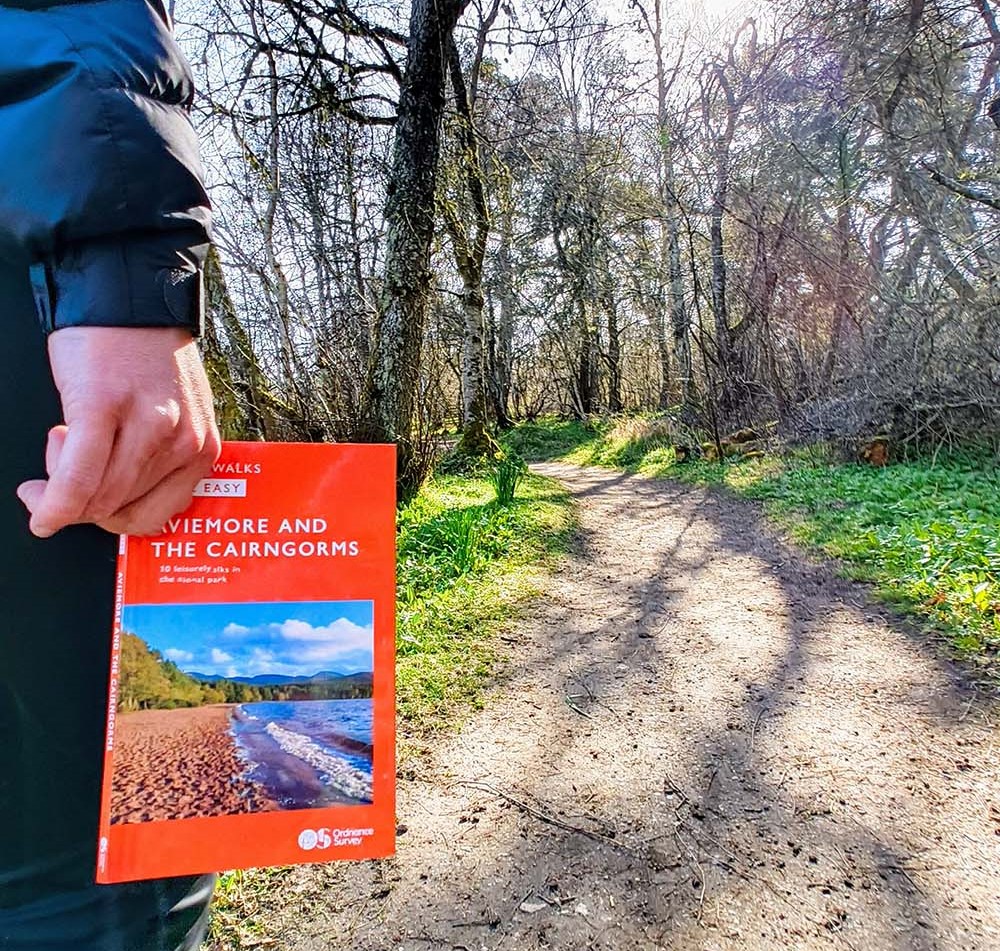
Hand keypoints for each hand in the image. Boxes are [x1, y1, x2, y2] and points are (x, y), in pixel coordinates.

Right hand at [16, 326, 220, 537]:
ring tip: (57, 452)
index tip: (88, 509)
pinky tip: (38, 499)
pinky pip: (78, 477)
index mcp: (202, 448)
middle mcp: (181, 442)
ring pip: (98, 498)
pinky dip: (54, 500)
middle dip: (81, 508)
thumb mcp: (176, 416)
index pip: (155, 514)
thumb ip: (159, 459)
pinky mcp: (103, 408)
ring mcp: (146, 427)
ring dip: (61, 492)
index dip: (112, 521)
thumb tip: (117, 501)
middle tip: (56, 482)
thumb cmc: (148, 356)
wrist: (128, 299)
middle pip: (121, 509)